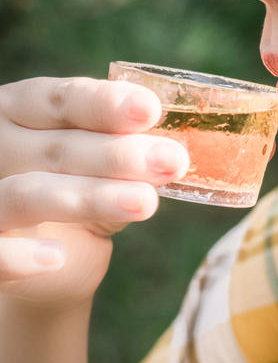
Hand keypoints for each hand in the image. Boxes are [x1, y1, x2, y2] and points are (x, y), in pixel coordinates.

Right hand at [0, 77, 188, 307]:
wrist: (51, 261)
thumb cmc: (81, 197)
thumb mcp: (104, 171)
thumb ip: (126, 157)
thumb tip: (172, 152)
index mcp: (23, 114)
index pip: (61, 100)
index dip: (104, 104)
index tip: (149, 109)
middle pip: (56, 148)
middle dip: (117, 155)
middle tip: (172, 160)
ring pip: (29, 194)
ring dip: (91, 197)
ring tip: (145, 202)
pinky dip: (19, 257)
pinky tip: (56, 258)